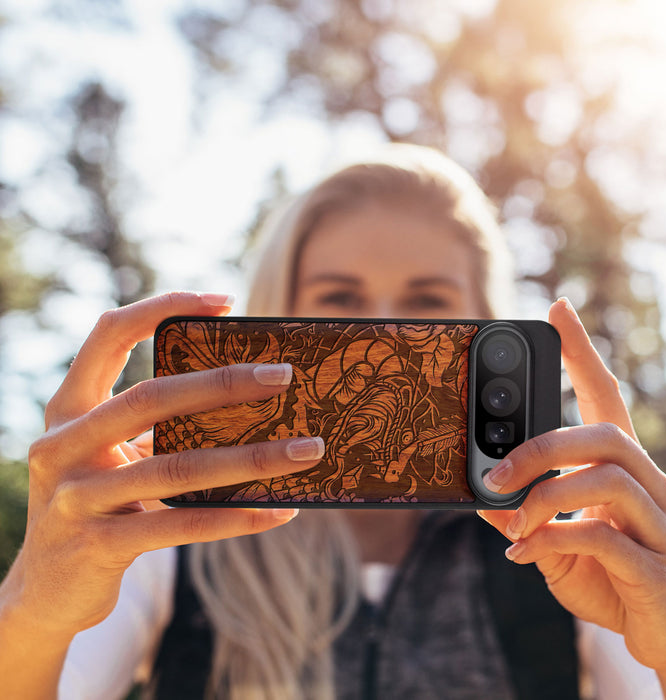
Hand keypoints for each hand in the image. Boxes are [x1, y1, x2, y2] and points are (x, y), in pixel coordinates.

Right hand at [3, 292, 323, 639]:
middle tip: (285, 375)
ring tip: (307, 450)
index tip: (224, 301)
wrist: (46, 591)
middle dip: (224, 383)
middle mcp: (62, 445)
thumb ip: (156, 427)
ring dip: (253, 458)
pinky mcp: (98, 545)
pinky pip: (182, 525)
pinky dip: (236, 517)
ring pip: (177, 467)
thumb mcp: (112, 456)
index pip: (108, 335)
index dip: (162, 307)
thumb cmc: (98, 504)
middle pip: (151, 397)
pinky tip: (280, 511)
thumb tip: (250, 400)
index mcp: (68, 409)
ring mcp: (76, 497)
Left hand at [478, 298, 665, 691]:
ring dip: (545, 497)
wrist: (664, 635)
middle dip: (541, 447)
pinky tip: (524, 554)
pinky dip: (554, 540)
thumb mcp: (553, 540)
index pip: (605, 395)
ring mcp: (659, 524)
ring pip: (607, 479)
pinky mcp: (657, 567)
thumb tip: (480, 496)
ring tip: (512, 522)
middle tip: (495, 472)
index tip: (558, 309)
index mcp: (622, 468)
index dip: (582, 352)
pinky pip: (604, 538)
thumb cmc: (609, 576)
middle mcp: (649, 484)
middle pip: (604, 434)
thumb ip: (523, 515)